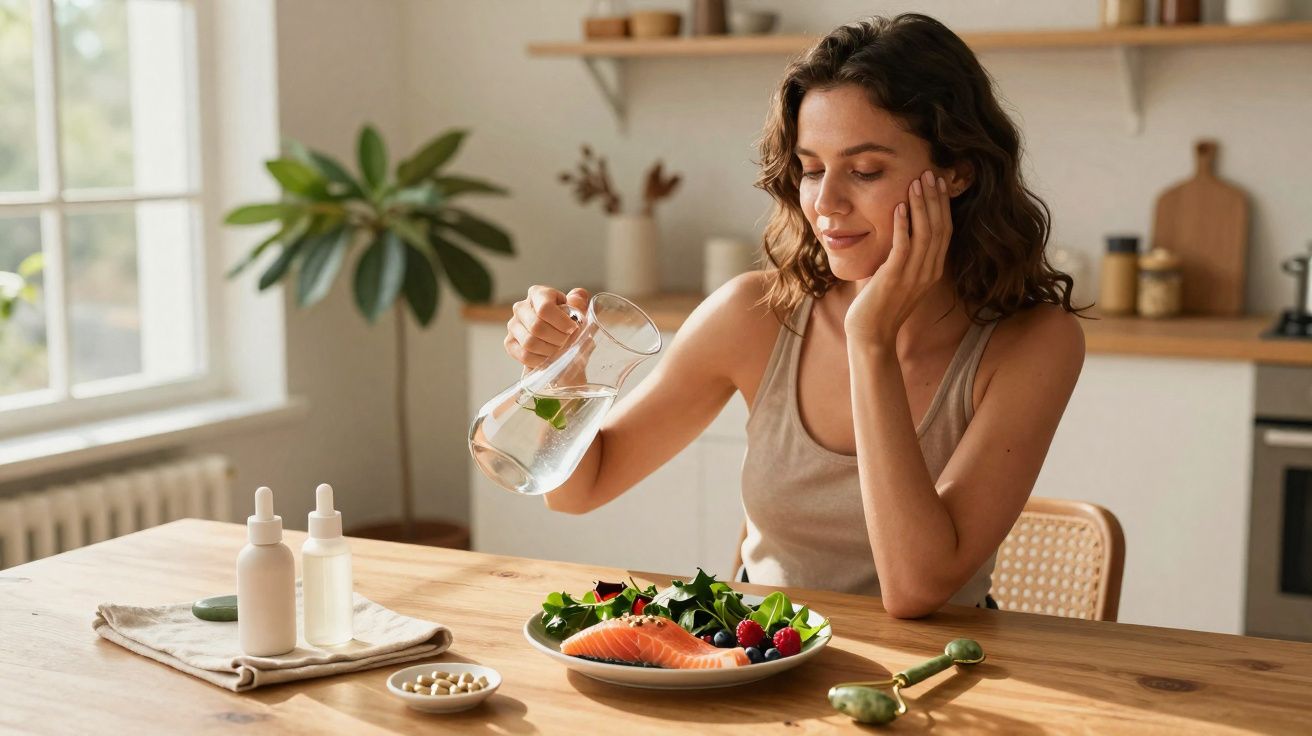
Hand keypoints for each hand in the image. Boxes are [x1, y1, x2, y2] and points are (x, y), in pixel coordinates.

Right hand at [505, 285, 590, 367]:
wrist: (561, 345)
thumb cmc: (568, 326)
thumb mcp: (577, 313)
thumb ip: (578, 304)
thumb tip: (579, 295)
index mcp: (538, 294)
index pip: (545, 308)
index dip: (561, 322)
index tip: (573, 329)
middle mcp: (521, 307)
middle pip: (537, 326)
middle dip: (557, 338)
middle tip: (568, 342)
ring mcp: (513, 325)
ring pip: (530, 342)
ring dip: (549, 350)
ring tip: (560, 350)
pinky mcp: (509, 342)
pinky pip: (524, 355)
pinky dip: (540, 360)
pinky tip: (549, 358)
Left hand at [844, 169, 952, 347]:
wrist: (871, 334)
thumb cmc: (880, 305)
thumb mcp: (899, 277)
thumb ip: (904, 256)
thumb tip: (900, 232)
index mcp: (932, 270)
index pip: (945, 231)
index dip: (943, 206)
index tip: (939, 183)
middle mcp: (928, 272)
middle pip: (939, 228)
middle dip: (935, 199)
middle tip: (930, 173)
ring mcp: (913, 276)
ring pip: (925, 234)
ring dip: (920, 205)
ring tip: (916, 182)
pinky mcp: (895, 278)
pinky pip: (903, 247)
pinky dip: (903, 225)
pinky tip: (899, 206)